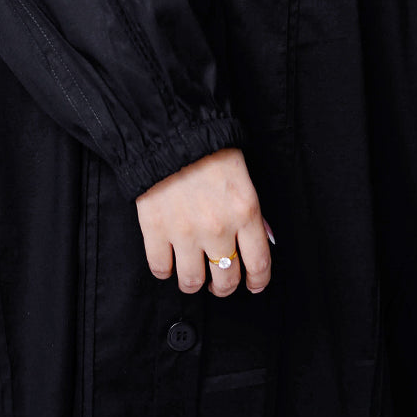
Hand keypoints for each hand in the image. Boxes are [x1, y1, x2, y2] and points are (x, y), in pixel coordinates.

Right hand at [135, 148, 272, 298]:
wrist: (170, 130)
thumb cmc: (209, 150)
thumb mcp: (243, 177)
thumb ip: (251, 214)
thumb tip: (260, 241)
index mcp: (245, 212)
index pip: (258, 264)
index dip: (257, 281)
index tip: (253, 284)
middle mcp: (218, 228)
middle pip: (225, 279)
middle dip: (224, 286)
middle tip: (219, 281)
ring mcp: (185, 232)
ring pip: (192, 282)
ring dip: (194, 282)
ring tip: (192, 272)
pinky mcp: (155, 229)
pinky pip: (160, 269)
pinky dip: (164, 269)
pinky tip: (168, 259)